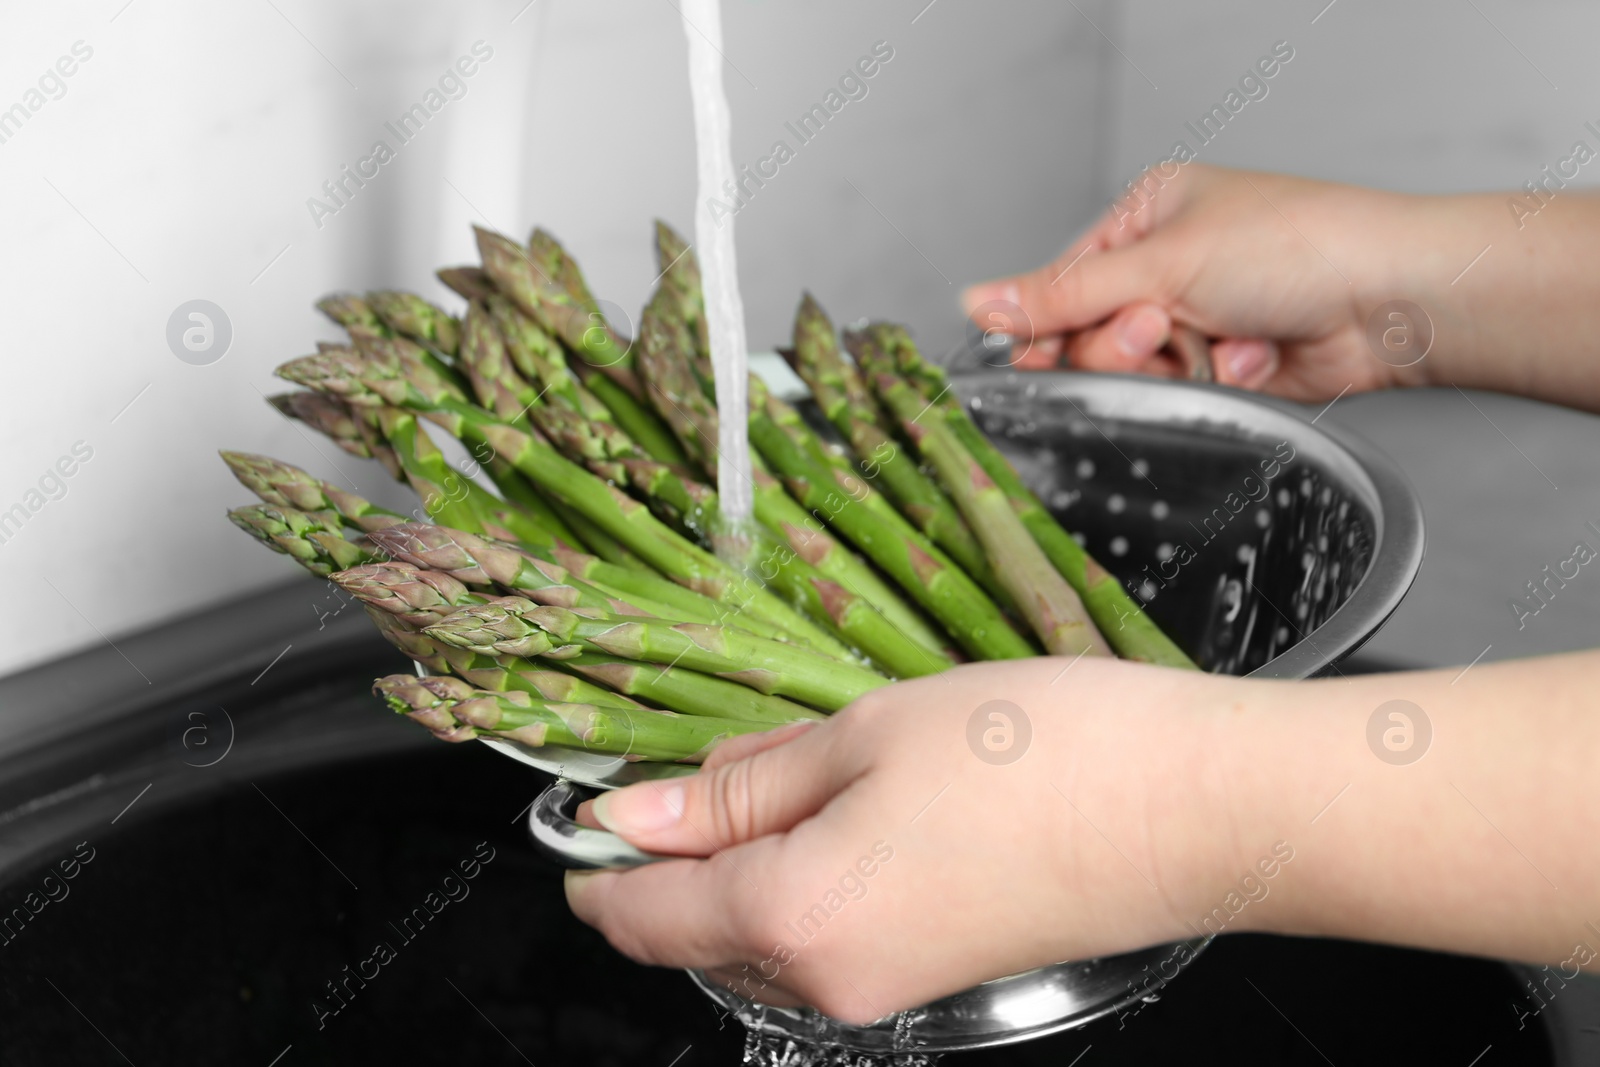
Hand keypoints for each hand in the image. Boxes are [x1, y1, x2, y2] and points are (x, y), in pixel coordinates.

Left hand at [563, 658, 1248, 1023]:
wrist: (1200, 811)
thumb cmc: (1037, 754)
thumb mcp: (864, 734)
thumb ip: (740, 784)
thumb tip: (638, 813)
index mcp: (791, 916)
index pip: (642, 915)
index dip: (597, 865)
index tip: (583, 817)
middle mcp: (829, 982)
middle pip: (699, 931)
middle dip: (678, 856)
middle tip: (706, 759)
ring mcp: (888, 990)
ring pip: (764, 934)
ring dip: (749, 864)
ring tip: (797, 769)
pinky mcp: (937, 976)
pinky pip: (829, 936)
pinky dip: (809, 879)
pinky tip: (852, 807)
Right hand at [962, 164, 1432, 400]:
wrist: (1390, 299)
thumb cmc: (1297, 245)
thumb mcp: (1160, 263)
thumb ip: (1062, 296)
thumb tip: (979, 304)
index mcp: (1147, 215)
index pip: (1064, 282)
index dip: (1051, 327)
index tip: (1038, 359)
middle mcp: (1171, 265)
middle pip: (1095, 334)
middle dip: (1127, 343)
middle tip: (1161, 329)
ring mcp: (1202, 316)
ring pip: (1140, 371)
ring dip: (1179, 362)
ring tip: (1220, 337)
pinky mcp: (1229, 364)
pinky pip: (1187, 390)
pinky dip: (1218, 378)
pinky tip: (1256, 354)